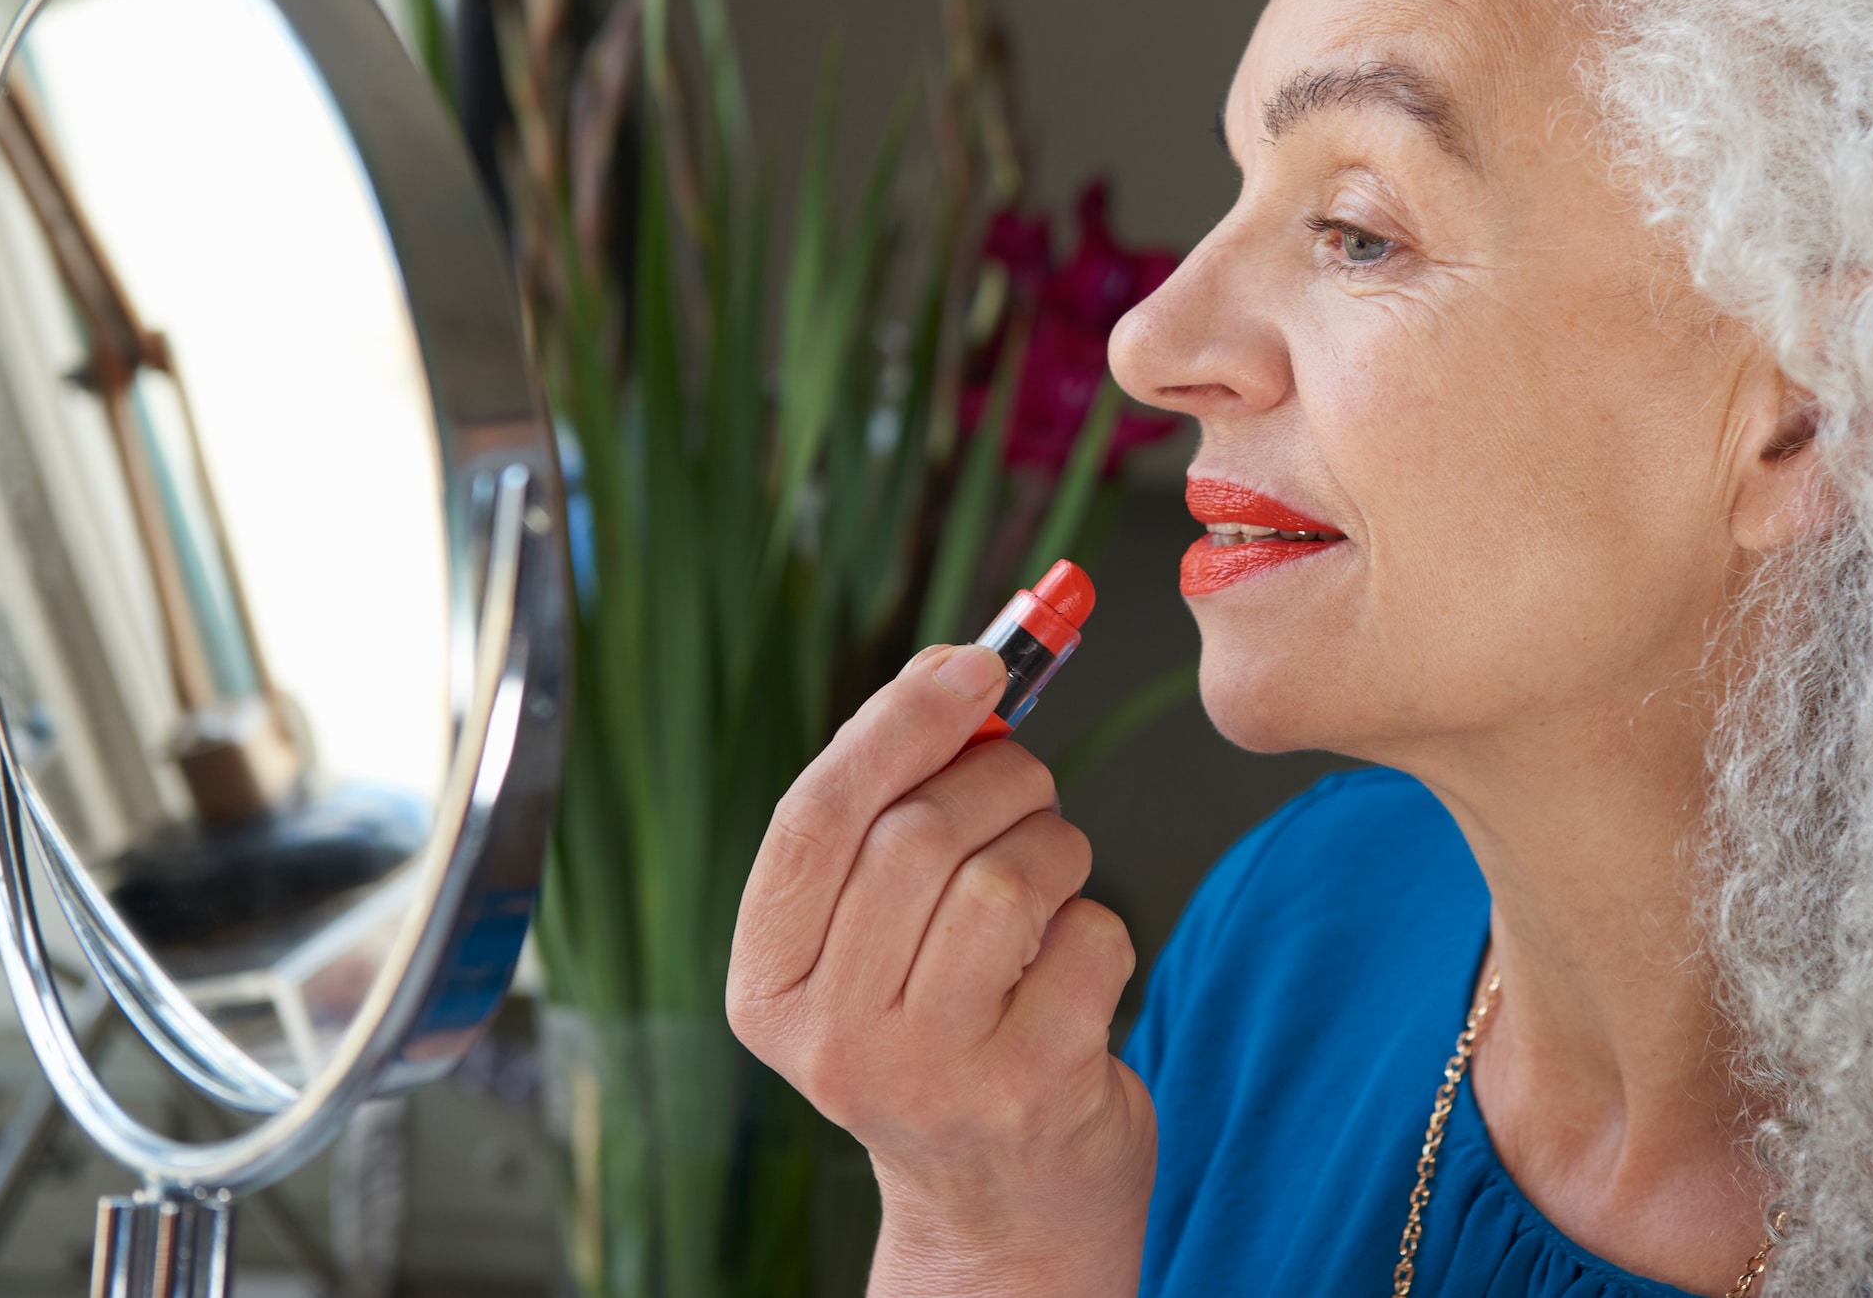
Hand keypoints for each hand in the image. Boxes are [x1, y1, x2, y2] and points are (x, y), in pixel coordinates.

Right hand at [727, 643, 1153, 1297]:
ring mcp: (927, 1073)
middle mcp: (830, 1037)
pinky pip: (1088, 937)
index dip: (898, 720)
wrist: (1003, 1210)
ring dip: (1057, 852)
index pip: (815, 816)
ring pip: (1007, 879)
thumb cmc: (950, 1034)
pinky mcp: (1026, 1091)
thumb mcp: (882, 935)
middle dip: (999, 784)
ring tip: (1051, 893)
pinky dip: (1101, 930)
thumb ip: (896, 806)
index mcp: (771, 981)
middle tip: (1029, 794)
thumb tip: (960, 668)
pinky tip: (1073, 979)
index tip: (974, 662)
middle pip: (916, 834)